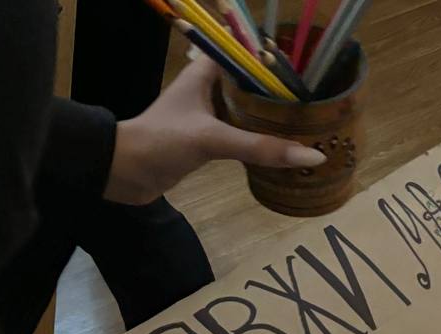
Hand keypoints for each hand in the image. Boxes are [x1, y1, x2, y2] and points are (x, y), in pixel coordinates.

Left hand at [104, 56, 325, 204]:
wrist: (122, 173)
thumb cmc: (161, 141)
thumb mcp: (211, 139)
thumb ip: (260, 147)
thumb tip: (312, 157)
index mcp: (205, 73)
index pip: (245, 54)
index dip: (273, 58)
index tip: (306, 69)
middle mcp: (209, 89)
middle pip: (252, 83)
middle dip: (280, 91)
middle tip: (317, 100)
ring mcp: (209, 115)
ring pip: (249, 110)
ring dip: (273, 117)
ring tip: (309, 123)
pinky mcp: (209, 140)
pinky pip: (243, 134)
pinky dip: (262, 139)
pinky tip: (284, 148)